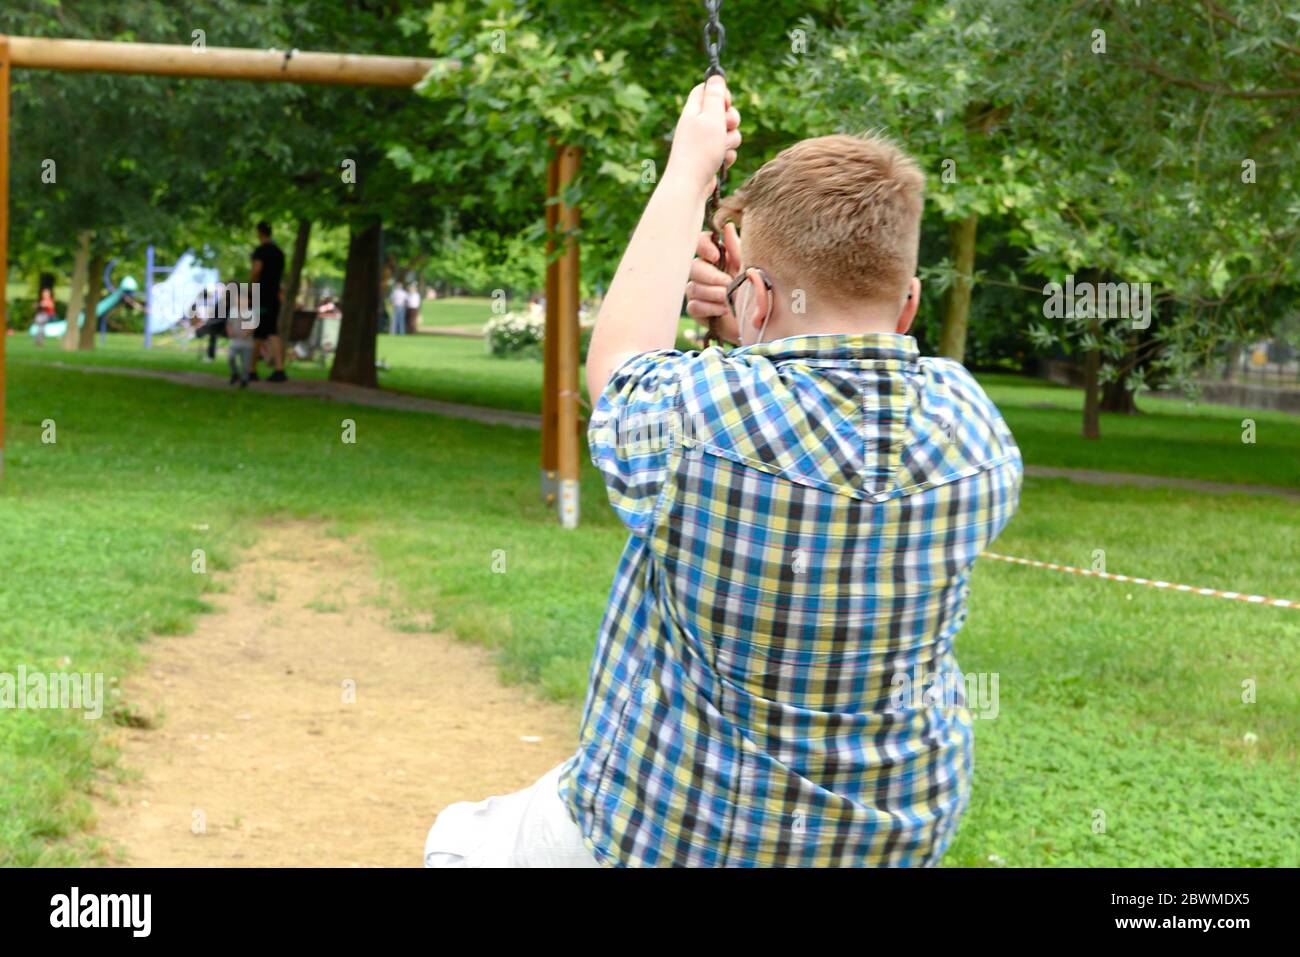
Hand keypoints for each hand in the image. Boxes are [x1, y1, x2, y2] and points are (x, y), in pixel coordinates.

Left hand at [666, 75, 741, 197]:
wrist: (690, 185)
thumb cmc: (700, 150)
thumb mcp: (711, 117)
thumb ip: (715, 96)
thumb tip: (716, 75)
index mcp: (693, 111)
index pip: (705, 89)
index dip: (720, 92)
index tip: (726, 101)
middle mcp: (696, 125)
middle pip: (722, 111)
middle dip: (731, 119)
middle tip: (727, 125)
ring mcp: (703, 143)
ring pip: (728, 133)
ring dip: (731, 140)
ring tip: (722, 149)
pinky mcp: (710, 158)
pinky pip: (727, 150)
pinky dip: (727, 155)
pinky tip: (722, 162)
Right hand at [685, 222, 742, 343]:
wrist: (754, 319)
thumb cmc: (752, 289)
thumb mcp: (748, 267)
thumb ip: (736, 249)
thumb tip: (727, 226)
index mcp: (715, 257)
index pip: (700, 242)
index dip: (703, 246)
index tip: (715, 255)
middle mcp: (702, 271)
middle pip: (693, 267)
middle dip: (711, 276)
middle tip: (727, 282)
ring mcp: (696, 290)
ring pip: (693, 287)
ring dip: (713, 293)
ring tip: (729, 298)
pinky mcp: (696, 309)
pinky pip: (694, 306)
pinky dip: (710, 308)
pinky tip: (724, 310)